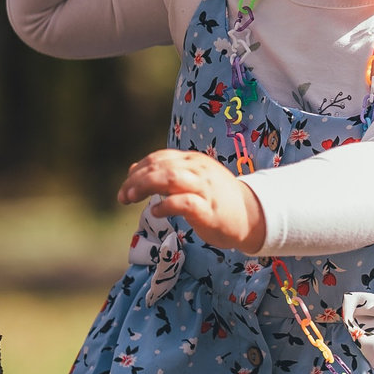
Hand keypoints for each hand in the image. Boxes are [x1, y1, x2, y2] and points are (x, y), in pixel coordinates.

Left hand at [119, 149, 265, 253]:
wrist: (251, 215)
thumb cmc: (216, 199)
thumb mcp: (191, 180)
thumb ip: (166, 175)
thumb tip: (133, 171)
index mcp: (193, 160)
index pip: (159, 158)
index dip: (138, 170)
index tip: (125, 186)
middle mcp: (198, 170)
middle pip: (160, 167)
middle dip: (137, 180)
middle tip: (123, 196)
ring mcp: (204, 188)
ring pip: (170, 178)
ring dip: (146, 187)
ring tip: (132, 199)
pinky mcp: (208, 209)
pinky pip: (184, 203)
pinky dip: (166, 206)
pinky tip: (156, 211)